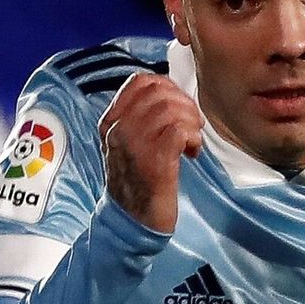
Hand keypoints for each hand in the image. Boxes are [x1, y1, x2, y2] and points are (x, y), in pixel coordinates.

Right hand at [99, 71, 202, 234]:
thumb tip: (171, 95)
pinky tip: (192, 153)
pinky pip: (179, 130)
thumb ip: (142, 118)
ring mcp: (135, 146)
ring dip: (191, 121)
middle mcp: (119, 130)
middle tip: (192, 124)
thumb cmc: (138, 182)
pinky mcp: (155, 163)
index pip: (139, 82)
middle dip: (184, 103)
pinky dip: (193, 138)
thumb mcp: (130, 144)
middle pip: (158, 92)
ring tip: (192, 140)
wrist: (132, 222)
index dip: (167, 86)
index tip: (179, 104)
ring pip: (170, 109)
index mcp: (111, 122)